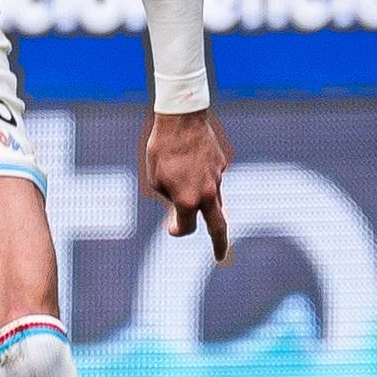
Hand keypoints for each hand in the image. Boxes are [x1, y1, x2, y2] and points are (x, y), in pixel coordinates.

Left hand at [140, 108, 231, 262]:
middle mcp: (207, 193)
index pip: (186, 228)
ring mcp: (218, 179)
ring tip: (189, 188)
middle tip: (220, 257)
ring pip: (215, 201)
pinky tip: (189, 160)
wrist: (181, 120)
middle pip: (219, 227)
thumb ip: (169, 200)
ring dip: (205, 205)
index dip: (177, 230)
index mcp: (188, 200)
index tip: (171, 228)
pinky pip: (211, 178)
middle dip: (220, 244)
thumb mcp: (155, 179)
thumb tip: (180, 212)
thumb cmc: (161, 150)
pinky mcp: (221, 165)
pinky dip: (202, 176)